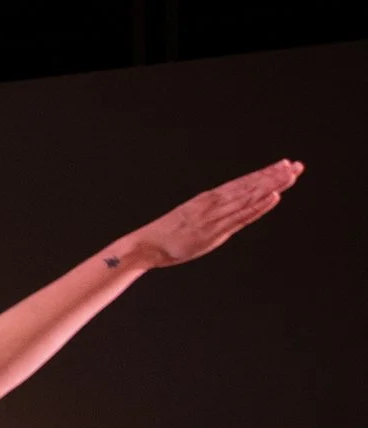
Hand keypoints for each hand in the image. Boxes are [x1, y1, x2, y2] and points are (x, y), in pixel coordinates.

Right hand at [126, 160, 302, 267]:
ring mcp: (216, 215)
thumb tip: (224, 214)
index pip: (243, 183)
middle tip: (296, 165)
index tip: (284, 165)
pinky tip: (274, 196)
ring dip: (271, 185)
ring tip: (291, 175)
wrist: (147, 245)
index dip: (265, 174)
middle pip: (250, 186)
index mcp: (210, 199)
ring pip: (249, 197)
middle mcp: (215, 203)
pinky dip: (259, 205)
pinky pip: (241, 215)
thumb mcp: (191, 220)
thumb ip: (211, 216)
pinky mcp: (215, 230)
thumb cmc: (167, 236)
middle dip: (274, 175)